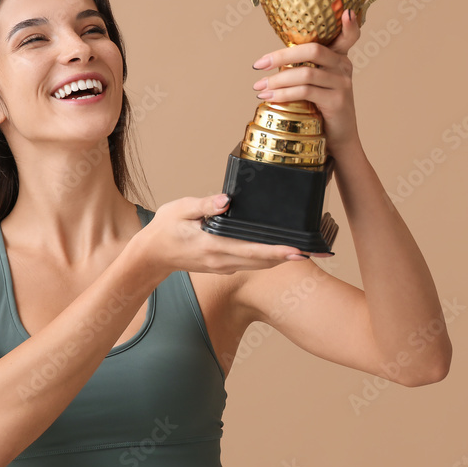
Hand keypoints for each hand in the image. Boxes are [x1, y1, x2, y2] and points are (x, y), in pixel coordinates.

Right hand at [133, 194, 307, 277]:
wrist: (151, 256)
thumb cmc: (164, 231)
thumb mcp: (179, 210)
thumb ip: (205, 205)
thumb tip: (227, 200)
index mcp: (214, 246)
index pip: (252, 251)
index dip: (277, 251)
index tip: (297, 251)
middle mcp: (223, 261)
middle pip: (263, 261)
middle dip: (290, 256)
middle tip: (316, 251)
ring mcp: (224, 266)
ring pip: (260, 264)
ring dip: (283, 258)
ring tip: (307, 251)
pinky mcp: (224, 265)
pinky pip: (252, 263)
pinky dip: (269, 258)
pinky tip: (282, 250)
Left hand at [251, 8, 361, 156]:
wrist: (339, 141)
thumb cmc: (322, 111)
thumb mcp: (318, 86)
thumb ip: (306, 69)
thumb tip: (272, 61)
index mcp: (340, 59)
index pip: (349, 36)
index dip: (349, 24)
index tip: (345, 10)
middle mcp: (345, 67)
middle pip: (312, 50)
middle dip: (281, 56)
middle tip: (258, 65)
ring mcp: (343, 84)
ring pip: (305, 73)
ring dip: (276, 80)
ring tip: (258, 87)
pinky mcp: (337, 102)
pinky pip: (306, 92)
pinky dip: (283, 94)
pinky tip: (269, 97)